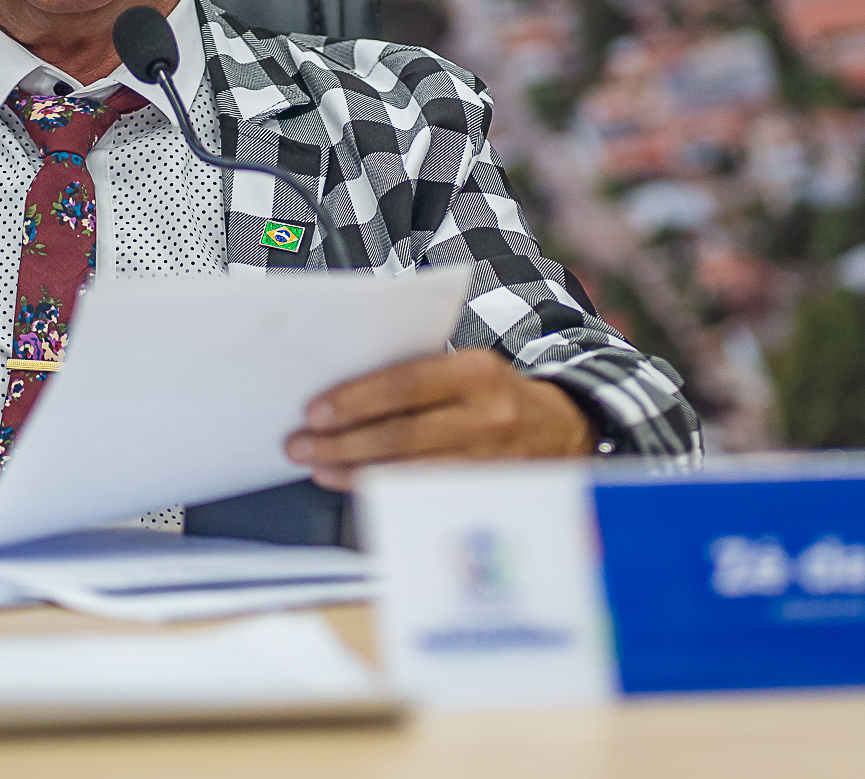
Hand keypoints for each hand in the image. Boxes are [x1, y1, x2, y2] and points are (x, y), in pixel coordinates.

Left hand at [285, 349, 595, 491]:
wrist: (563, 430)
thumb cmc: (496, 394)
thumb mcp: (468, 368)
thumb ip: (419, 376)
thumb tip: (344, 394)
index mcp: (479, 372)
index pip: (405, 384)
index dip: (356, 399)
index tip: (315, 411)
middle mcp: (489, 416)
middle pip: (402, 434)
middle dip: (343, 442)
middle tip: (301, 444)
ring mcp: (490, 461)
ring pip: (409, 471)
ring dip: (355, 471)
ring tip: (319, 467)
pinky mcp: (486, 494)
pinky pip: (424, 496)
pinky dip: (384, 492)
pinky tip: (356, 487)